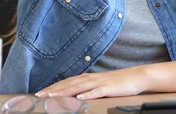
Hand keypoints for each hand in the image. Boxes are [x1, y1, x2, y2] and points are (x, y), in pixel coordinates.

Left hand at [35, 66, 151, 99]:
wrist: (136, 77)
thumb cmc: (117, 83)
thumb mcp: (99, 85)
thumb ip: (87, 88)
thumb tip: (74, 96)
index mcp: (87, 78)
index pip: (66, 82)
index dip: (53, 87)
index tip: (40, 93)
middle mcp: (91, 78)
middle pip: (69, 84)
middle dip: (53, 90)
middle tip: (39, 95)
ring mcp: (99, 82)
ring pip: (79, 87)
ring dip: (65, 91)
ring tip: (53, 96)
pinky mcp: (109, 88)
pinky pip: (96, 91)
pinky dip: (87, 94)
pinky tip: (79, 98)